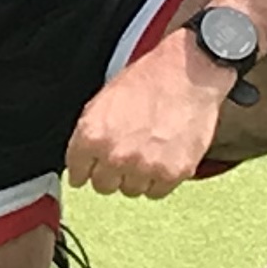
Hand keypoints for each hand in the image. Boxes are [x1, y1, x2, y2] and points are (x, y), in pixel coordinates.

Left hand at [66, 32, 233, 201]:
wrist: (188, 75)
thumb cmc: (148, 81)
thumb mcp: (104, 100)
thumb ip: (90, 133)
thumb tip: (82, 159)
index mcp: (92, 135)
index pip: (77, 174)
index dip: (84, 170)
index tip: (90, 170)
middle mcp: (115, 155)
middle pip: (103, 186)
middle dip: (110, 173)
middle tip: (123, 155)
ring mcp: (144, 167)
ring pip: (130, 190)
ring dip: (135, 176)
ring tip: (147, 151)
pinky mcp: (172, 174)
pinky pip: (156, 192)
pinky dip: (158, 180)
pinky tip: (162, 158)